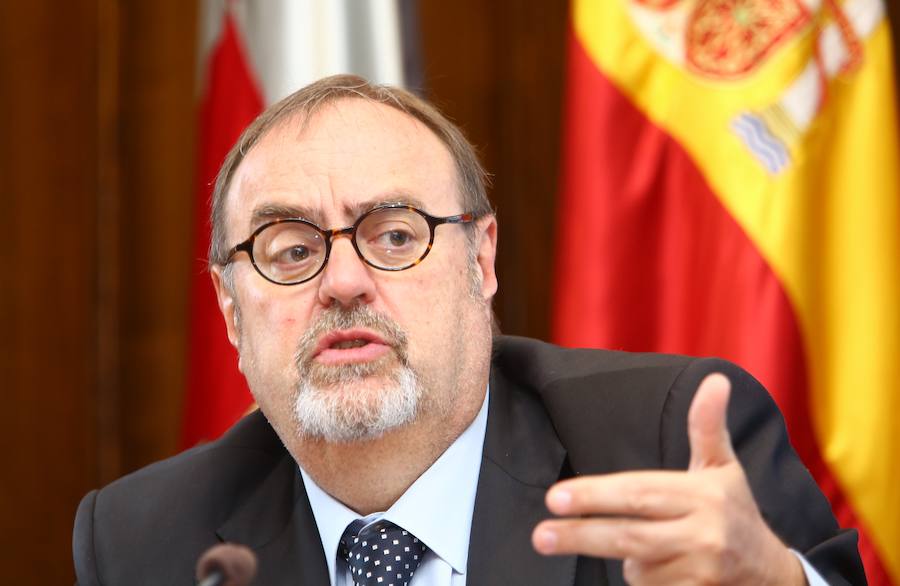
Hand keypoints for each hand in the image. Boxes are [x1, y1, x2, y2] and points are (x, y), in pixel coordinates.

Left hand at [532, 373, 804, 584]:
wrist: (770, 572)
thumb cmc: (734, 511)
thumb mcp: (723, 467)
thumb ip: (707, 425)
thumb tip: (715, 380)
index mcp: (703, 495)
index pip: (638, 494)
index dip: (595, 495)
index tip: (554, 498)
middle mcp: (703, 533)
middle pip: (629, 536)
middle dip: (580, 536)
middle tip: (540, 535)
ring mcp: (700, 571)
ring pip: (636, 569)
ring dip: (623, 560)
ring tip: (635, 547)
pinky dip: (642, 580)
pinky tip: (654, 570)